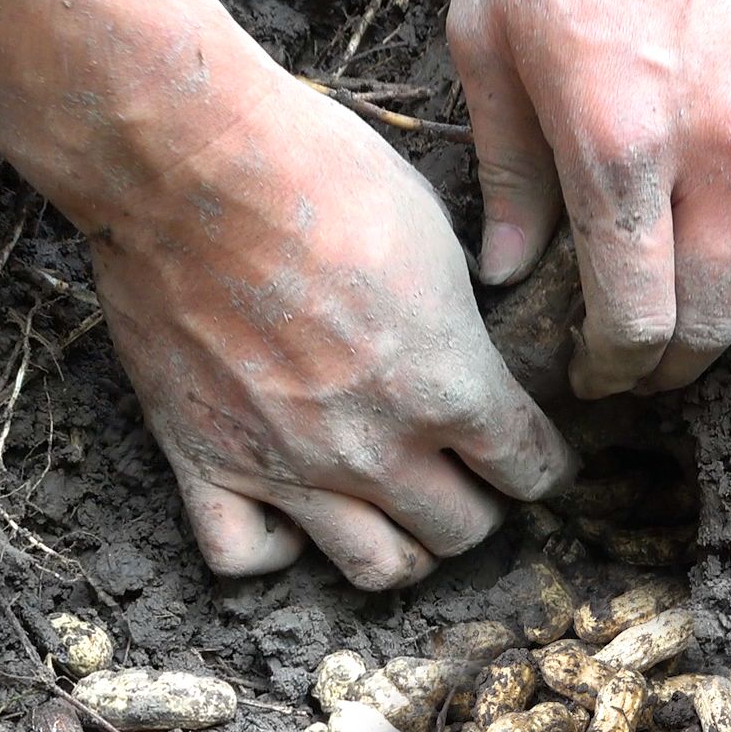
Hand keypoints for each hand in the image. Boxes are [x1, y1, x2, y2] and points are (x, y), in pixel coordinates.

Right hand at [91, 84, 576, 587]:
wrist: (187, 164)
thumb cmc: (319, 172)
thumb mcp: (434, 233)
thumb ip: (456, 320)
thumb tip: (464, 344)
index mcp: (448, 384)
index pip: (528, 468)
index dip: (542, 463)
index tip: (536, 455)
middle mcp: (376, 446)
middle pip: (460, 530)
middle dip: (479, 506)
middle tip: (467, 476)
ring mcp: (288, 466)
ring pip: (376, 567)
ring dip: (402, 546)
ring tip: (396, 511)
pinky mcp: (206, 462)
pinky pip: (248, 558)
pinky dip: (277, 548)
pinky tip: (290, 514)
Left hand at [448, 0, 730, 396]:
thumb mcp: (489, 40)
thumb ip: (507, 171)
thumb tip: (508, 272)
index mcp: (621, 148)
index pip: (638, 320)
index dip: (616, 369)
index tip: (602, 372)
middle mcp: (727, 147)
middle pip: (725, 319)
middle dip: (680, 359)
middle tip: (653, 349)